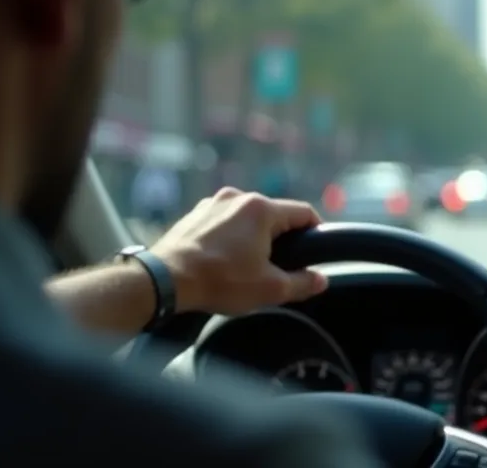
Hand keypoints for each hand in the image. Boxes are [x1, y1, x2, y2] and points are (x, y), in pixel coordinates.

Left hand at [151, 187, 327, 314]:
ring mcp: (213, 203)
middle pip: (274, 214)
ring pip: (247, 217)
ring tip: (247, 264)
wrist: (165, 280)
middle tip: (280, 265)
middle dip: (282, 237)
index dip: (316, 231)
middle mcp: (239, 196)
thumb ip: (302, 282)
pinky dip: (230, 236)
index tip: (317, 250)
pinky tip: (223, 259)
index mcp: (262, 209)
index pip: (304, 212)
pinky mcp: (194, 213)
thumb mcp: (270, 289)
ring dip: (253, 236)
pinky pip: (224, 221)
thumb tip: (321, 279)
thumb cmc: (221, 281)